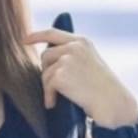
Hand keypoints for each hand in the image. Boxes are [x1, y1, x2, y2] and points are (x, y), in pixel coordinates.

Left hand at [22, 27, 137, 127]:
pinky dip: (49, 97)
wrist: (113, 102)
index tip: (25, 39)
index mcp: (82, 42)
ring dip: (49, 86)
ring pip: (45, 71)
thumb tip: (49, 60)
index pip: (53, 33)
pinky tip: (54, 103)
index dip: (36, 36)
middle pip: (46, 55)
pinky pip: (46, 85)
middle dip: (47, 72)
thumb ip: (73, 57)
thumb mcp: (91, 63)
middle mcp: (74, 46)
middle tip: (55, 88)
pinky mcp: (60, 73)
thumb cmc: (104, 90)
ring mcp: (67, 58)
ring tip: (57, 98)